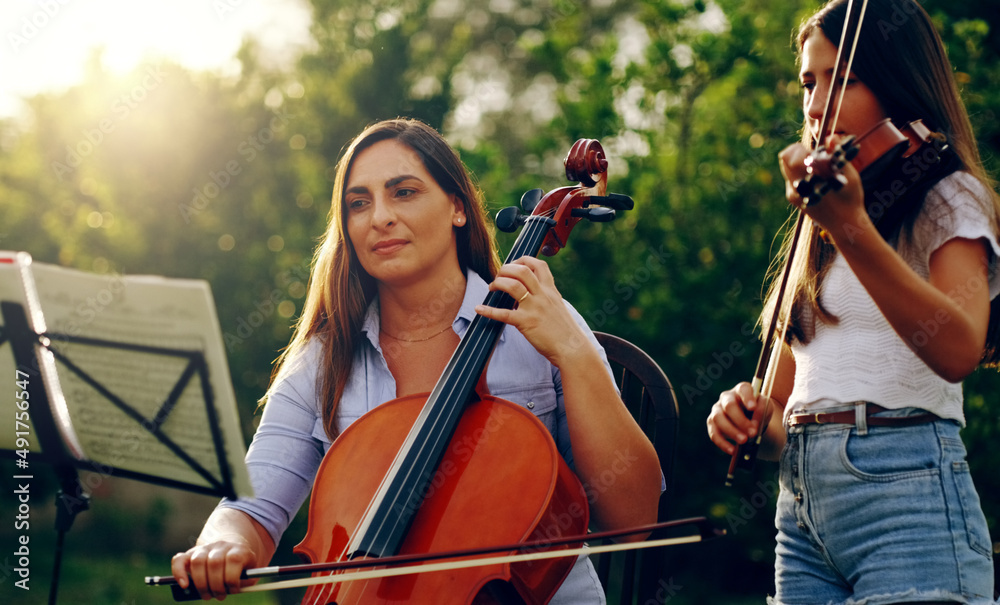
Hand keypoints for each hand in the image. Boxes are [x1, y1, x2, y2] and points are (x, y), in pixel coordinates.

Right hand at [171, 539, 257, 599]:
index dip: (232, 578)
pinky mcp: (191, 553)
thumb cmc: (241, 568)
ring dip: (201, 584)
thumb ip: (245, 582)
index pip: (234, 559)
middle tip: (219, 596)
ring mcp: (205, 548)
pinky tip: (184, 585)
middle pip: (215, 562)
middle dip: (216, 585)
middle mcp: (221, 546)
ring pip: (198, 561)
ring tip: (207, 595)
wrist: (232, 551)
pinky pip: (179, 559)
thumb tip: (234, 589)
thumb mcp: (249, 574)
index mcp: (238, 549)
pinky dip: (179, 572)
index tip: (233, 589)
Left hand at [474, 256, 591, 364]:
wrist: (572, 348)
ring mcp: (534, 308)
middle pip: (521, 270)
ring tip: (492, 288)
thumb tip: (530, 293)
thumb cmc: (565, 331)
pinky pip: (504, 314)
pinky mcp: (526, 323)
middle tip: (498, 277)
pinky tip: (479, 309)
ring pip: (512, 285)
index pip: (538, 264)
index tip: (513, 266)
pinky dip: (489, 311)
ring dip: (497, 283)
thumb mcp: (558, 306)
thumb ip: (545, 297)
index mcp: (550, 290)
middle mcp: (542, 295)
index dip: (522, 260)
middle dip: (505, 269)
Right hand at [706, 382, 773, 455]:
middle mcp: (726, 397)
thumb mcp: (765, 408)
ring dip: (731, 431)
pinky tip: (733, 450)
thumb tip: (754, 422)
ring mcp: (717, 410)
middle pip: (729, 406)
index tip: (753, 407)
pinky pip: (713, 433)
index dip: (747, 397)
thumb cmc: (758, 411)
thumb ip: (762, 410)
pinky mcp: (712, 423)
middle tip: (753, 433)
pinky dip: (722, 443)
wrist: (751, 420)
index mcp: (741, 390)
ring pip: (718, 419)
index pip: (743, 389)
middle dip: (741, 420)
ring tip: (744, 441)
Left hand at [778, 139, 867, 240]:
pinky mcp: (794, 199)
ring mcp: (792, 194)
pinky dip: (801, 174)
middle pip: (785, 160)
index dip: (800, 148)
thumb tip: (831, 137)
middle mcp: (795, 186)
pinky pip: (792, 179)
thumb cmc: (850, 198)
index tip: (814, 151)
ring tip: (819, 170)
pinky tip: (818, 181)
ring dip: (799, 164)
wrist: (844, 225)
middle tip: (816, 157)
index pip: (789, 155)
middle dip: (798, 153)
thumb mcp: (848, 174)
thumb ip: (837, 154)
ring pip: (787, 169)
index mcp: (807, 178)